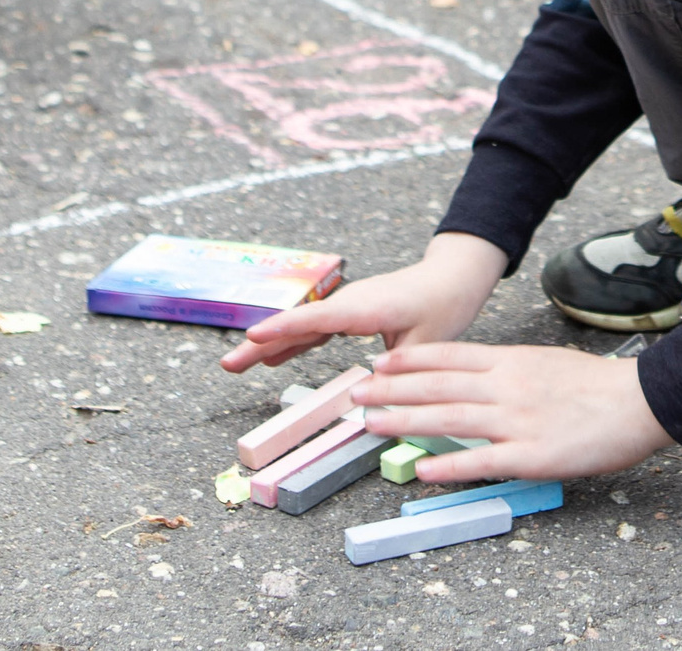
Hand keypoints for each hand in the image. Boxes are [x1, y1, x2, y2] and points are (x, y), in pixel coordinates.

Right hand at [221, 233, 503, 372]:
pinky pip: (315, 329)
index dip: (283, 329)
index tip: (252, 335)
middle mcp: (349, 303)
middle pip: (298, 324)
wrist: (454, 276)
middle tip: (227, 364)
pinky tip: (272, 358)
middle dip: (261, 343)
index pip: (316, 318)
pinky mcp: (350, 313)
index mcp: (364, 307)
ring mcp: (347, 307)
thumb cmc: (444, 305)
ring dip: (269, 345)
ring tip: (235, 364)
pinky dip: (293, 343)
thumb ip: (395, 374)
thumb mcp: (425, 345)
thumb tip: (371, 404)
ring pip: (301, 327)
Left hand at [355, 344, 672, 485]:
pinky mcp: (532, 455)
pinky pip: (483, 462)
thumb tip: (475, 379)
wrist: (639, 400)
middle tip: (356, 394)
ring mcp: (517, 420)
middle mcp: (506, 387)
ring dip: (405, 422)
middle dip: (391, 390)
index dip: (409, 362)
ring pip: (450, 418)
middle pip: (438, 386)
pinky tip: (423, 471)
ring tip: (371, 425)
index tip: (378, 364)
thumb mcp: (545, 363)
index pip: (449, 357)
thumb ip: (509, 371)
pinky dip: (450, 466)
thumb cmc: (597, 384)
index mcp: (511, 362)